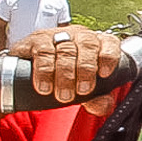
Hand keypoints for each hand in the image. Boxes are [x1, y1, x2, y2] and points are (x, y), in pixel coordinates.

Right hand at [19, 24, 141, 110]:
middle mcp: (80, 35)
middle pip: (88, 46)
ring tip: (63, 95)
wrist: (31, 70)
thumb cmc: (66, 77)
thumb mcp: (83, 89)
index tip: (105, 74)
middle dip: (86, 70)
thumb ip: (97, 99)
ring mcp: (58, 35)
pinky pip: (43, 52)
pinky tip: (45, 86)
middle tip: (82, 91)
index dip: (109, 57)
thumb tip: (104, 105)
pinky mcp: (37, 39)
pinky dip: (45, 71)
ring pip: (66, 50)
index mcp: (98, 44)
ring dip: (65, 75)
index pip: (110, 43)